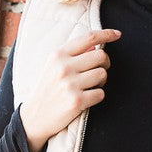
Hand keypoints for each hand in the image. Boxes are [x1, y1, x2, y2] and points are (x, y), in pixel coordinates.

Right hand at [19, 28, 121, 147]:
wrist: (34, 117)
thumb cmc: (48, 90)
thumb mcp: (53, 66)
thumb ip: (73, 54)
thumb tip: (96, 46)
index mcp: (58, 55)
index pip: (89, 37)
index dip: (107, 34)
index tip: (117, 35)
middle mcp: (63, 67)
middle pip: (101, 56)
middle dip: (105, 63)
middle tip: (98, 71)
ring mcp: (70, 84)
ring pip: (103, 74)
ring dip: (101, 81)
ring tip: (89, 86)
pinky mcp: (77, 101)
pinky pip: (101, 93)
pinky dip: (97, 96)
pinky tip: (86, 99)